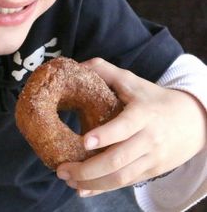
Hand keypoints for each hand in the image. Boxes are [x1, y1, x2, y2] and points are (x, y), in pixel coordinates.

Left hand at [56, 58, 206, 196]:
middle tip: (62, 169)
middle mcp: (149, 139)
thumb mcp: (132, 81)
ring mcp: (152, 158)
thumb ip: (105, 70)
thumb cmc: (154, 98)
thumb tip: (77, 66)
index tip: (84, 141)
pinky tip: (83, 189)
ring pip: (121, 177)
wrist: (193, 121)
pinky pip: (126, 183)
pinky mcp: (151, 171)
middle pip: (119, 160)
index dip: (105, 135)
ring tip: (68, 180)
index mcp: (143, 114)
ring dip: (93, 182)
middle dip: (88, 168)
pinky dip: (104, 188)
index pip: (125, 127)